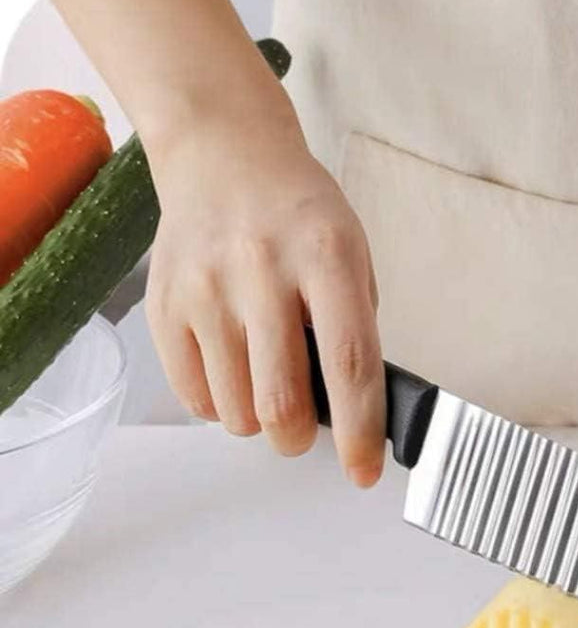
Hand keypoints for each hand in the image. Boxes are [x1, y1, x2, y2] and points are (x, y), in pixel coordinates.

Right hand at [145, 117, 383, 484]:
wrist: (223, 155)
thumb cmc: (300, 215)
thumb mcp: (351, 255)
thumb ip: (354, 329)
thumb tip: (352, 412)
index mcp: (327, 257)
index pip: (349, 364)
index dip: (359, 431)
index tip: (363, 472)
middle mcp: (262, 270)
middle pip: (281, 401)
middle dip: (297, 439)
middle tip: (302, 430)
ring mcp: (206, 287)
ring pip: (235, 411)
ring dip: (258, 420)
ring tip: (264, 382)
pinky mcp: (164, 304)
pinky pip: (194, 397)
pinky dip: (220, 404)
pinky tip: (232, 367)